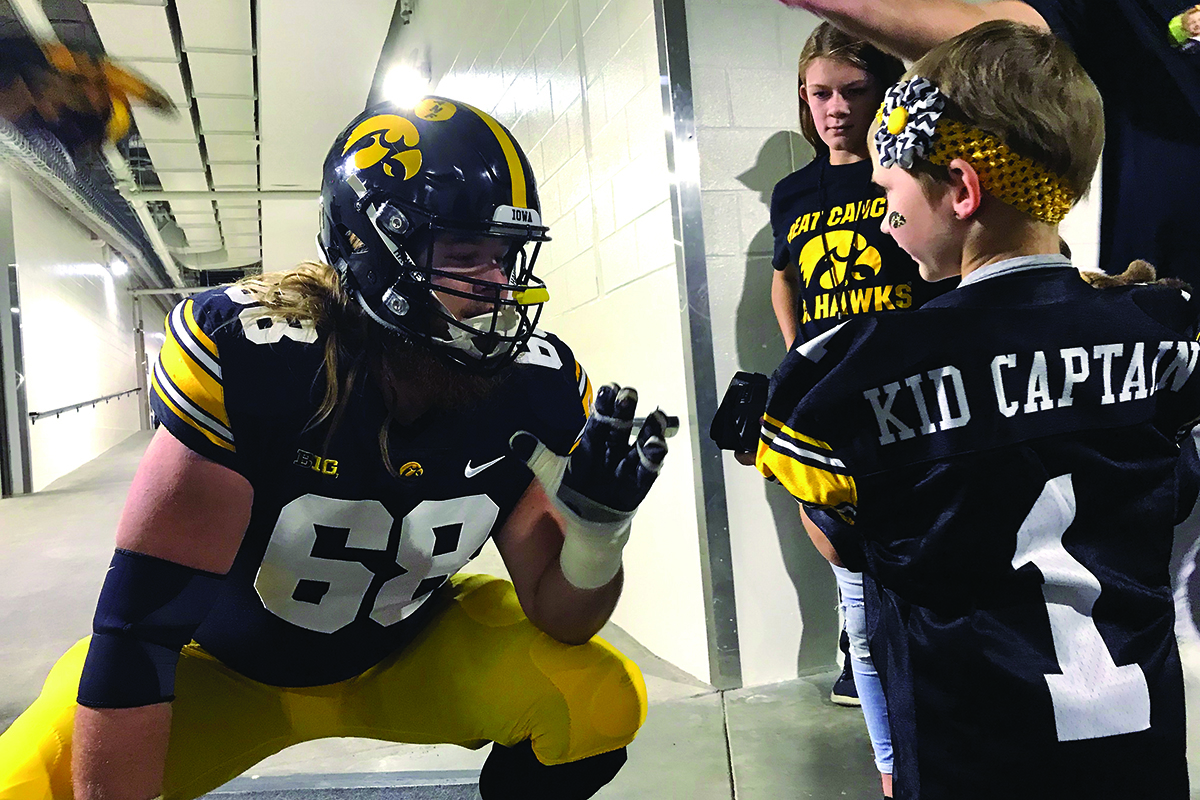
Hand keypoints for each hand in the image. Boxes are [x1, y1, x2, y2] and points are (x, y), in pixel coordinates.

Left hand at [513, 383, 668, 516]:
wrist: (588, 524)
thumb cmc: (571, 493)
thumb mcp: (550, 474)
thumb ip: (536, 455)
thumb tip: (515, 437)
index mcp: (591, 444)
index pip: (598, 421)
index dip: (604, 405)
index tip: (610, 388)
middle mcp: (611, 452)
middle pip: (619, 429)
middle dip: (624, 412)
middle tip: (628, 393)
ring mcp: (626, 469)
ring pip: (638, 448)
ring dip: (648, 433)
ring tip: (656, 417)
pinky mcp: (636, 488)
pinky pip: (647, 474)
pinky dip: (653, 462)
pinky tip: (658, 448)